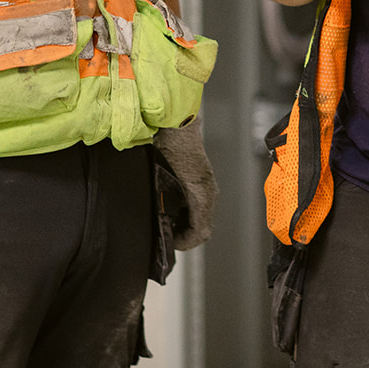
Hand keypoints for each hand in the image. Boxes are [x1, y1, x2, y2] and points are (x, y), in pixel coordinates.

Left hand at [152, 121, 217, 249]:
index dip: (184, 243)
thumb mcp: (163, 180)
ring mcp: (206, 185)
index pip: (201, 233)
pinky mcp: (201, 179)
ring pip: (201, 216)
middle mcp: (209, 192)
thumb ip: (163, 203)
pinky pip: (199, 204)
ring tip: (165, 221)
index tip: (169, 243)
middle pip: (202, 227)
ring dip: (184, 223)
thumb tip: (160, 225)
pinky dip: (186, 212)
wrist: (176, 124)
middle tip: (165, 235)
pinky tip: (169, 206)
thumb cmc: (170, 147)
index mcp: (202, 195)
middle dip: (183, 235)